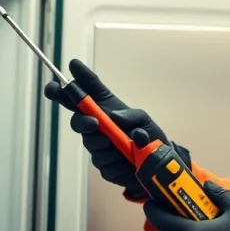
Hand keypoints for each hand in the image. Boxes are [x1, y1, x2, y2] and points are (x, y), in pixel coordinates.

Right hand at [43, 59, 188, 199]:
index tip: (72, 65)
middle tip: (94, 123)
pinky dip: (118, 162)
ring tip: (127, 148)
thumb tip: (115, 117)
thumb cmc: (149, 136)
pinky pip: (103, 162)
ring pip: (91, 143)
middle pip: (77, 118)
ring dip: (110, 145)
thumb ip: (132, 116)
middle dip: (81, 120)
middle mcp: (97, 124)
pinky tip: (128, 162)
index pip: (88, 90)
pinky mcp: (102, 164)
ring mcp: (97, 145)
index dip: (79, 78)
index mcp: (106, 107)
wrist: (157, 165)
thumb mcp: (145, 120)